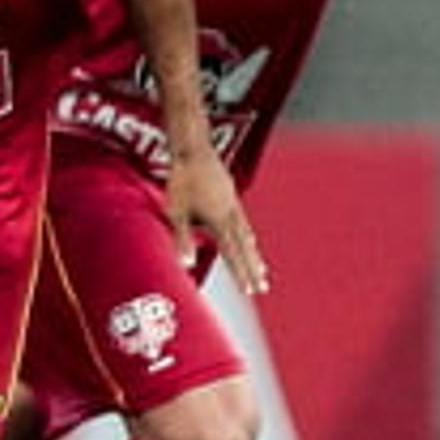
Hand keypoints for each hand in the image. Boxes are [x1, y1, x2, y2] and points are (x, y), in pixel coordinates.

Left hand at [165, 148, 267, 296]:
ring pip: (246, 235)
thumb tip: (187, 264)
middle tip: (261, 287)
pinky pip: (243, 221)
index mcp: (219, 221)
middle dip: (251, 269)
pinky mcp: (231, 194)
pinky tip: (249, 238)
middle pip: (244, 247)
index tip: (250, 290)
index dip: (240, 273)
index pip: (232, 253)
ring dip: (253, 254)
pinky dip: (248, 235)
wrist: (193, 149)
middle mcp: (230, 215)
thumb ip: (183, 238)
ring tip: (261, 269)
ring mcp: (233, 204)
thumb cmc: (181, 179)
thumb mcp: (177, 210)